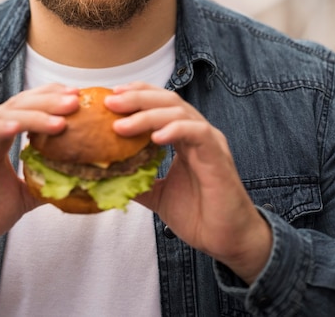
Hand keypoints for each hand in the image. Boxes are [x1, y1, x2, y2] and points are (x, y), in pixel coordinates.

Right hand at [0, 84, 78, 268]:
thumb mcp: (23, 197)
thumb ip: (45, 184)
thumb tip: (77, 184)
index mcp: (3, 137)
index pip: (29, 107)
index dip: (52, 98)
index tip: (78, 97)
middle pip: (22, 104)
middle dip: (50, 100)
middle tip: (76, 100)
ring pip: (7, 114)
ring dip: (35, 115)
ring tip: (61, 119)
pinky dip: (1, 128)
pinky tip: (18, 127)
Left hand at [107, 82, 271, 284]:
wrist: (227, 240)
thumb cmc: (198, 215)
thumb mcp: (158, 194)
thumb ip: (137, 181)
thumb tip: (106, 176)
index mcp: (184, 136)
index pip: (161, 103)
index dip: (137, 94)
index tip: (111, 95)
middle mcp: (197, 132)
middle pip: (167, 101)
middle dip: (137, 98)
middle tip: (110, 102)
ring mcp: (209, 141)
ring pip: (179, 112)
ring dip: (147, 115)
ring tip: (121, 126)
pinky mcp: (218, 155)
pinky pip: (197, 132)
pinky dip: (176, 129)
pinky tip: (155, 136)